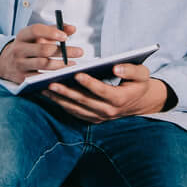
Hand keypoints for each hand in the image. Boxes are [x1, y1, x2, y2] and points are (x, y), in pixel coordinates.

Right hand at [0, 22, 80, 84]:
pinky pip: (40, 77)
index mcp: (22, 35)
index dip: (52, 32)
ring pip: (44, 64)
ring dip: (62, 64)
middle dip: (64, 51)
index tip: (66, 37)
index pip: (36, 30)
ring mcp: (19, 64)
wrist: (6, 62)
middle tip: (80, 52)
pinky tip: (64, 74)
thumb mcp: (36, 36)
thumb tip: (73, 29)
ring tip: (74, 63)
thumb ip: (55, 30)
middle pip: (43, 49)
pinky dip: (54, 76)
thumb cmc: (28, 46)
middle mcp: (19, 49)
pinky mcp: (22, 78)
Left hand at [41, 64, 167, 123]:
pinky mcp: (92, 119)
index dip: (89, 83)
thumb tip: (117, 67)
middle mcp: (108, 111)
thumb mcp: (142, 74)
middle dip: (67, 92)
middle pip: (84, 101)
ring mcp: (99, 117)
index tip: (77, 74)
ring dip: (59, 99)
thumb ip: (131, 70)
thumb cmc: (138, 83)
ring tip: (44, 88)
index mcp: (120, 99)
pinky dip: (62, 104)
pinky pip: (75, 112)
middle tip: (51, 82)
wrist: (139, 102)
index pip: (102, 91)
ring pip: (76, 109)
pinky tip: (50, 95)